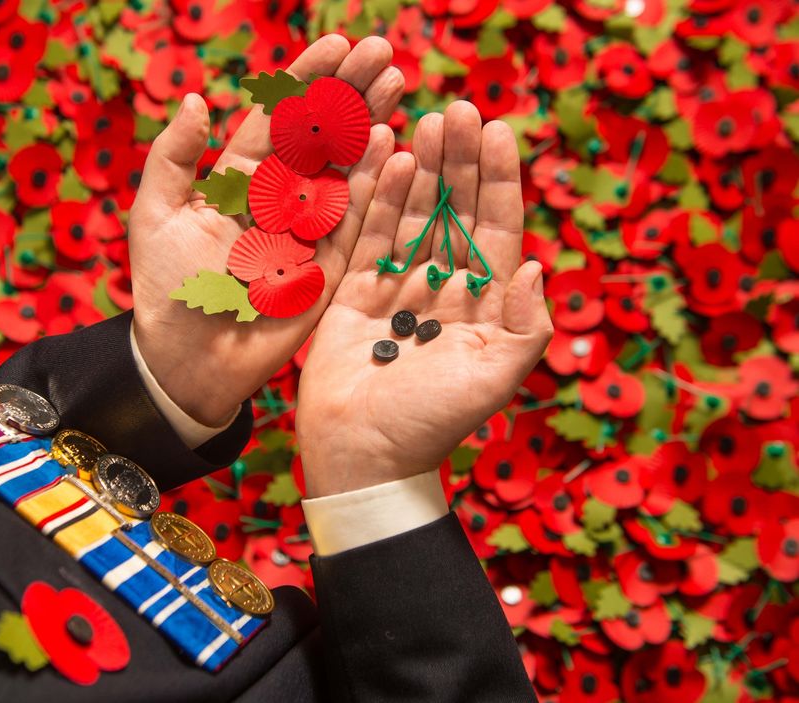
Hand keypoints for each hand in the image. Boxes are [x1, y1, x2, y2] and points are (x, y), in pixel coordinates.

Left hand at [129, 36, 403, 425]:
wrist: (187, 361)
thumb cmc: (166, 288)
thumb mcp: (155, 217)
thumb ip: (173, 158)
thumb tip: (198, 99)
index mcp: (239, 181)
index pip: (279, 119)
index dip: (307, 80)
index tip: (337, 43)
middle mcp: (280, 199)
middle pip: (322, 135)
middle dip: (351, 92)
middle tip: (384, 52)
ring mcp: (309, 231)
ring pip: (345, 168)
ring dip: (371, 125)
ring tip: (397, 83)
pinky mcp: (329, 266)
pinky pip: (355, 220)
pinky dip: (373, 184)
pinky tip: (392, 144)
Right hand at [296, 102, 553, 496]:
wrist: (362, 452)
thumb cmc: (433, 421)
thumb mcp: (496, 378)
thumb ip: (527, 325)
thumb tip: (537, 263)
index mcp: (484, 306)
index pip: (497, 229)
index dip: (499, 180)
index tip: (498, 131)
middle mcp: (443, 289)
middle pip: (455, 211)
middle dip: (459, 161)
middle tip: (457, 108)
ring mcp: (397, 289)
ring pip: (414, 215)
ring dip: (422, 168)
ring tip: (425, 120)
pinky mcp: (355, 294)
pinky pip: (370, 237)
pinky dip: (381, 199)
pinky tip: (391, 159)